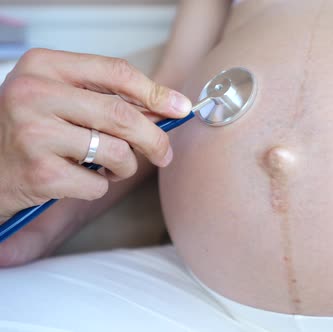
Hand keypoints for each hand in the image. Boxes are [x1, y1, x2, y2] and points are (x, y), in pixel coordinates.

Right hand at [0, 48, 190, 221]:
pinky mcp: (39, 173)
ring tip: (111, 168)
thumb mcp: (59, 98)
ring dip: (125, 167)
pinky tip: (79, 180)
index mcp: (43, 66)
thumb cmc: (30, 129)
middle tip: (164, 153)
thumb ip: (105, 97)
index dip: (156, 92)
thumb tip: (166, 108)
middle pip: (122, 115)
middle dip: (154, 139)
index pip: (116, 72)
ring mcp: (34, 134)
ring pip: (115, 152)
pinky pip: (97, 184)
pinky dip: (99, 186)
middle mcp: (34, 94)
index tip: (180, 107)